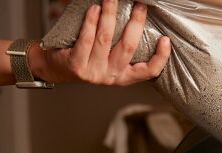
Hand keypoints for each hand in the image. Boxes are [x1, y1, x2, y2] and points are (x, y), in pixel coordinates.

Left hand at [30, 0, 170, 85]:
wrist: (55, 68)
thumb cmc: (86, 58)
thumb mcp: (109, 60)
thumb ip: (122, 49)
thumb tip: (138, 21)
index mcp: (123, 76)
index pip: (148, 72)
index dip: (160, 57)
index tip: (165, 39)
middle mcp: (111, 77)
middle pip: (128, 47)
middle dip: (136, 23)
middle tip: (140, 6)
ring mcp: (93, 72)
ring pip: (106, 39)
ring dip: (110, 15)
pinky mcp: (76, 65)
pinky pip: (86, 39)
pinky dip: (91, 22)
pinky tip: (95, 9)